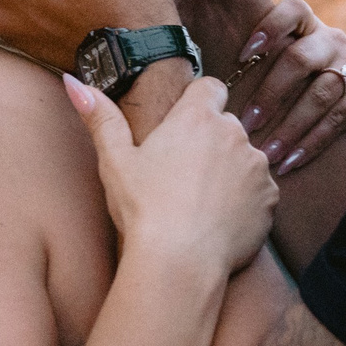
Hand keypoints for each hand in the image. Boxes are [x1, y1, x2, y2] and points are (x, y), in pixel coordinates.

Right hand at [66, 74, 277, 275]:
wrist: (180, 262)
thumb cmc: (144, 210)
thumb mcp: (114, 161)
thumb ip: (100, 117)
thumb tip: (76, 83)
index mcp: (196, 118)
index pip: (210, 87)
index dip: (198, 102)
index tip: (184, 126)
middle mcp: (234, 133)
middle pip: (226, 125)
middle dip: (211, 142)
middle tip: (184, 173)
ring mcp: (256, 166)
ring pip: (245, 159)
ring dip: (231, 171)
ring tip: (201, 202)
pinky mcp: (270, 198)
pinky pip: (260, 191)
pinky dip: (246, 201)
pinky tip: (220, 220)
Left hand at [228, 0, 345, 176]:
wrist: (341, 114)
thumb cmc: (288, 89)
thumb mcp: (272, 66)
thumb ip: (246, 60)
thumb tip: (195, 66)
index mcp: (307, 24)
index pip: (292, 11)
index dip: (269, 28)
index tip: (242, 57)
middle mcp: (333, 39)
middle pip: (301, 58)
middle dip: (270, 94)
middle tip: (246, 123)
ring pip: (320, 94)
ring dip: (290, 127)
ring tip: (266, 153)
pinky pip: (339, 119)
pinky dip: (312, 143)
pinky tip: (290, 161)